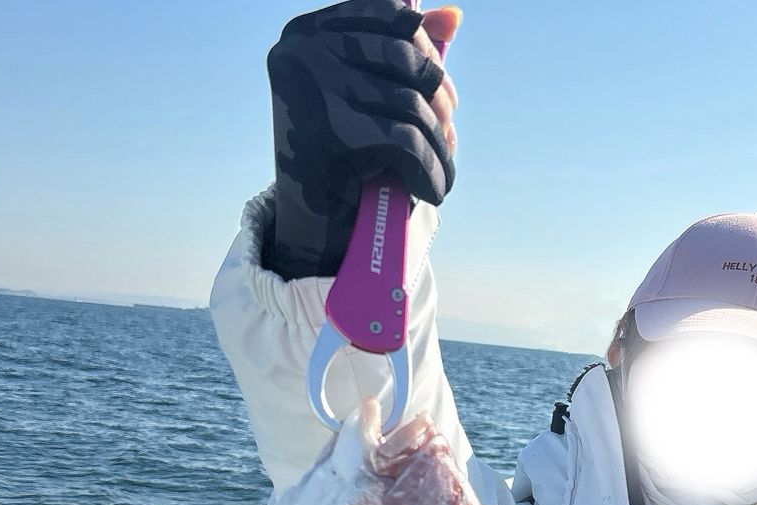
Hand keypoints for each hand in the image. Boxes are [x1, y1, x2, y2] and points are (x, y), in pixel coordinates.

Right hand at [266, 0, 461, 280]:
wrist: (310, 231)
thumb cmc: (341, 161)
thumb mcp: (369, 98)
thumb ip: (405, 51)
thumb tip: (453, 16)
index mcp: (307, 33)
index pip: (391, 15)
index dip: (425, 49)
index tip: (437, 88)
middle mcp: (303, 52)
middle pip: (405, 59)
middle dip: (437, 100)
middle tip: (447, 131)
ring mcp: (314, 91)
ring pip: (411, 105)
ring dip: (439, 143)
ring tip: (443, 166)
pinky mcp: (332, 134)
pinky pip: (408, 144)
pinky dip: (432, 170)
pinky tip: (435, 189)